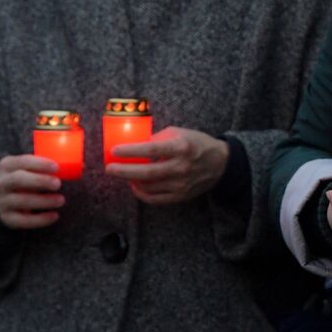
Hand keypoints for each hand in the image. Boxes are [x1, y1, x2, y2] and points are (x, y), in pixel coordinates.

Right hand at [0, 155, 63, 228]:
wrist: (4, 198)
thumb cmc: (26, 178)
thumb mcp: (31, 168)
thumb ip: (48, 166)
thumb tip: (81, 166)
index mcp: (7, 165)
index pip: (22, 161)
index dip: (39, 164)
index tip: (56, 167)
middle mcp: (1, 183)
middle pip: (18, 180)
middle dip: (40, 181)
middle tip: (58, 184)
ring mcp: (2, 201)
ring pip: (21, 201)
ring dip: (43, 201)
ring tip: (61, 200)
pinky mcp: (6, 217)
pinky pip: (23, 220)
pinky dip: (40, 219)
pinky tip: (54, 216)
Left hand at [103, 127, 228, 204]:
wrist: (221, 163)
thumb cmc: (198, 144)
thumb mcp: (180, 133)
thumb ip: (159, 137)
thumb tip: (137, 143)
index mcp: (181, 148)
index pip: (150, 150)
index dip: (130, 151)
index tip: (114, 151)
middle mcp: (181, 167)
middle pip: (146, 173)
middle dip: (124, 171)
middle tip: (110, 168)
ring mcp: (181, 184)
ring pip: (148, 187)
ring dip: (131, 181)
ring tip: (123, 175)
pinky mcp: (181, 195)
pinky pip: (156, 198)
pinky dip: (142, 194)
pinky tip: (136, 186)